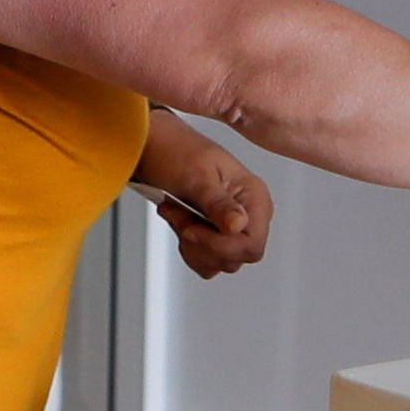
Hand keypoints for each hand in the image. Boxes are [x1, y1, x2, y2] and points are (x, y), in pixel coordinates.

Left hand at [135, 110, 273, 280]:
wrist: (155, 148)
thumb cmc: (176, 152)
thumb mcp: (196, 176)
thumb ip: (218, 204)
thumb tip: (239, 225)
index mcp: (254, 196)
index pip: (252, 244)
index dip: (221, 245)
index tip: (192, 229)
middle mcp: (250, 214)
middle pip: (236, 256)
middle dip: (201, 243)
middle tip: (180, 215)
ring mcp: (233, 227)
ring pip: (220, 262)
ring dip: (191, 245)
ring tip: (177, 214)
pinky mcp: (216, 235)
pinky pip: (207, 261)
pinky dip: (188, 249)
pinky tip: (180, 223)